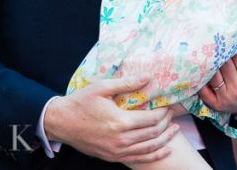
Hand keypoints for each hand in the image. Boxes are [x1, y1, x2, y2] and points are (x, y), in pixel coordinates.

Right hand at [43, 77, 179, 163]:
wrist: (62, 122)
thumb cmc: (81, 102)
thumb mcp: (102, 87)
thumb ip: (127, 83)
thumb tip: (148, 76)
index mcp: (120, 121)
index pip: (151, 119)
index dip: (163, 112)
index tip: (167, 105)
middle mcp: (121, 140)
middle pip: (153, 134)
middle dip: (166, 124)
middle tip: (172, 115)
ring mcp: (117, 151)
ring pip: (149, 148)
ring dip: (165, 140)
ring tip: (174, 131)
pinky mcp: (113, 157)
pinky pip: (139, 159)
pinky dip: (154, 155)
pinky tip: (164, 150)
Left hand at [199, 41, 236, 115]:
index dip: (234, 43)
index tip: (232, 35)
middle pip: (223, 63)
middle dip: (222, 50)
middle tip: (219, 38)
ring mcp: (226, 99)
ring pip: (212, 74)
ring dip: (210, 62)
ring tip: (211, 50)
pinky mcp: (217, 105)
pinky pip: (203, 90)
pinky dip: (201, 79)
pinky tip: (203, 68)